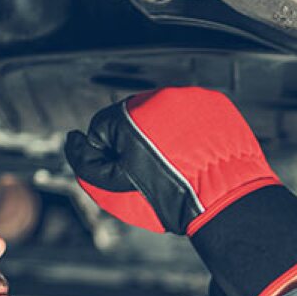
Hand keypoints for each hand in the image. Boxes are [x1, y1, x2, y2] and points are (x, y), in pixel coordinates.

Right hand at [65, 87, 296, 295]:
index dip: (110, 157)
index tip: (128, 176)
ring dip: (166, 139)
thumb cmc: (167, 198)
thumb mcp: (112, 188)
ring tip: (179, 168)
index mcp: (129, 115)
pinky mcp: (216, 104)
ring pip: (165, 118)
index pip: (103, 129)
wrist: (224, 197)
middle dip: (138, 147)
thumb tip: (72, 141)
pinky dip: (193, 134)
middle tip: (155, 176)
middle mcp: (159, 97)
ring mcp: (191, 98)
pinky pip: (195, 117)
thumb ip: (85, 164)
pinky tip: (197, 157)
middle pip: (134, 121)